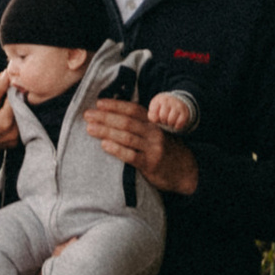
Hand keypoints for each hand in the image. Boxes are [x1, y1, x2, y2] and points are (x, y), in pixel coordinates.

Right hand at [0, 75, 17, 151]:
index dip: (10, 89)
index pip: (15, 98)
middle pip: (19, 108)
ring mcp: (14, 139)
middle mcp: (14, 132)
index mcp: (6, 121)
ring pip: (19, 116)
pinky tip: (2, 114)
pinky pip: (17, 125)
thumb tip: (7, 74)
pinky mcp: (13, 142)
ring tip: (2, 104)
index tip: (6, 84)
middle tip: (4, 94)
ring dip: (13, 108)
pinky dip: (11, 118)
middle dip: (12, 99)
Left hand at [84, 97, 198, 194]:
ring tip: (90, 128)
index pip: (133, 110)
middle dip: (105, 117)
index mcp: (154, 123)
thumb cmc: (167, 151)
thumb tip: (114, 117)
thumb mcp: (157, 134)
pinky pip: (131, 155)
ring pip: (126, 136)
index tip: (99, 103)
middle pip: (126, 122)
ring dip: (106, 131)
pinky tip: (104, 145)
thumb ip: (141, 126)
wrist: (186, 172)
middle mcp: (154, 133)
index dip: (115, 105)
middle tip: (88, 115)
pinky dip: (116, 149)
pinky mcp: (150, 164)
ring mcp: (152, 148)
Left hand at [145, 88, 195, 133]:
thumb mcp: (154, 108)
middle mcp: (169, 101)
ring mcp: (177, 106)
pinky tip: (175, 123)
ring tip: (170, 120)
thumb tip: (156, 120)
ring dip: (170, 124)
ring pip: (171, 121)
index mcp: (159, 99)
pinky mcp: (184, 112)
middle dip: (163, 121)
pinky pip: (179, 123)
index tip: (157, 117)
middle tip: (165, 119)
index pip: (153, 115)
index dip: (155, 119)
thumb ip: (151, 115)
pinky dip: (177, 126)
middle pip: (163, 117)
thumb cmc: (162, 107)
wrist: (177, 101)